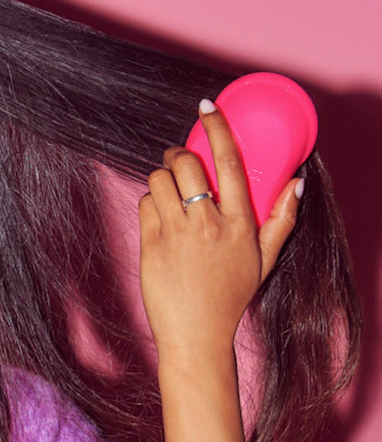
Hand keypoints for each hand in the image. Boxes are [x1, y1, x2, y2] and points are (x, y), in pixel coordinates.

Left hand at [138, 99, 302, 356]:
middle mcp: (208, 224)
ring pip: (159, 180)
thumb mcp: (264, 259)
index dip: (217, 128)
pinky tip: (158, 215)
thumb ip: (281, 219)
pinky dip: (149, 202)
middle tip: (177, 160)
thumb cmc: (229, 296)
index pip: (229, 162)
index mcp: (239, 223)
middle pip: (186, 164)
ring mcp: (177, 234)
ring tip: (167, 190)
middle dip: (178, 154)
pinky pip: (144, 203)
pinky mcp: (151, 244)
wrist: (196, 334)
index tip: (207, 108)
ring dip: (161, 177)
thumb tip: (296, 181)